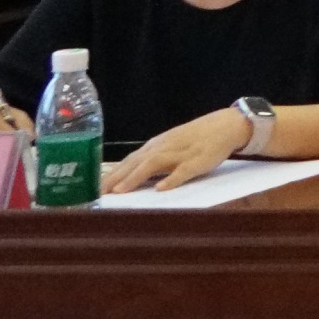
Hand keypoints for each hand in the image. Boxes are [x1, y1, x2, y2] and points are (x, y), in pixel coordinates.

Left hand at [108, 110, 246, 192]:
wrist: (225, 125)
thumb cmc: (196, 138)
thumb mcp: (170, 145)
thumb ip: (152, 159)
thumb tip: (128, 176)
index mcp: (156, 146)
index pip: (128, 161)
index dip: (111, 174)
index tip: (93, 188)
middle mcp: (163, 147)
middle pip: (135, 162)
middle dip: (116, 178)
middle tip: (98, 193)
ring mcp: (180, 153)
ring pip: (153, 164)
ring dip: (135, 177)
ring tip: (121, 191)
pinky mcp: (198, 160)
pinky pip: (183, 170)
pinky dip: (172, 179)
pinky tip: (161, 188)